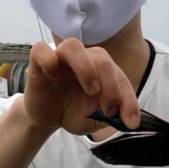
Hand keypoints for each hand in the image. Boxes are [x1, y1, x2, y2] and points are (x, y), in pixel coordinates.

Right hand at [21, 37, 139, 135]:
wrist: (46, 119)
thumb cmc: (72, 112)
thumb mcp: (95, 119)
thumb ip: (111, 116)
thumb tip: (130, 120)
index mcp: (100, 70)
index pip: (119, 77)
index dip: (128, 99)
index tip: (130, 121)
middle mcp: (83, 59)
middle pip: (101, 57)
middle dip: (111, 84)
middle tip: (109, 108)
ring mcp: (60, 58)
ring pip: (73, 46)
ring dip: (85, 67)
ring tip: (91, 90)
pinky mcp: (38, 62)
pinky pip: (41, 50)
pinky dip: (49, 60)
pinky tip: (53, 78)